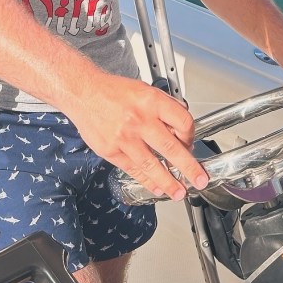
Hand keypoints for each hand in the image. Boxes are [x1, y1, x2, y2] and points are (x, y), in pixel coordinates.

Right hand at [68, 74, 208, 200]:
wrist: (83, 92)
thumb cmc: (112, 90)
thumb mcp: (144, 89)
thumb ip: (164, 106)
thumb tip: (181, 126)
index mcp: (151, 101)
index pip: (183, 122)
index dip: (191, 136)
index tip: (191, 143)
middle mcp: (139, 120)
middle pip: (171, 148)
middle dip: (189, 168)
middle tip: (199, 180)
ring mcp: (124, 138)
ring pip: (152, 165)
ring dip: (168, 182)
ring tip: (179, 192)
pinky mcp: (111, 151)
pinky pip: (134, 170)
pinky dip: (147, 181)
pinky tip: (156, 188)